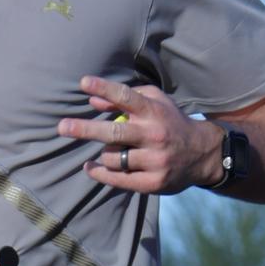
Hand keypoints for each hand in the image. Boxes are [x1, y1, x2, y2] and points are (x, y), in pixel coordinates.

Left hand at [58, 77, 217, 196]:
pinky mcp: (153, 183)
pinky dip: (101, 173)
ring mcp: (155, 161)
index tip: (84, 82)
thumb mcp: (155, 103)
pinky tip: (91, 167)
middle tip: (62, 127)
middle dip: (86, 129)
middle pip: (114, 132)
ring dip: (104, 154)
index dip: (105, 88)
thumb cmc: (170, 123)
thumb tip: (91, 100)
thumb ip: (125, 98)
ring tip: (108, 151)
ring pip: (114, 158)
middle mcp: (155, 135)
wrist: (202, 154)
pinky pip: (119, 179)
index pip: (126, 97)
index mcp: (155, 112)